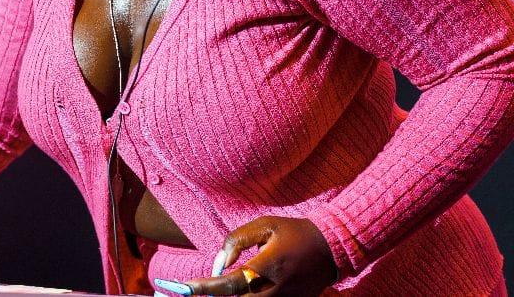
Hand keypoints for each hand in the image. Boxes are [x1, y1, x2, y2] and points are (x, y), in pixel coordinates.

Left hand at [154, 216, 336, 295]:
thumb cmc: (294, 233)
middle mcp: (273, 291)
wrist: (332, 249)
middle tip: (190, 290)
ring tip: (208, 288)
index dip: (203, 288)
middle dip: (212, 296)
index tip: (183, 288)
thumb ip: (237, 241)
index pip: (228, 285)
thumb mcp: (265, 226)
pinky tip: (232, 290)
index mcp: (266, 269)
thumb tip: (220, 263)